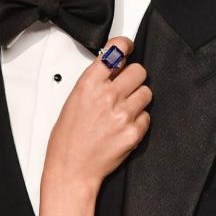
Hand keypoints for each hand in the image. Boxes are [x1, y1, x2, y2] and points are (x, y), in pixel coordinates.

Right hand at [43, 38, 150, 202]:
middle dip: (134, 78)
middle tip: (126, 87)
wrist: (71, 169)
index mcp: (89, 84)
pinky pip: (147, 117)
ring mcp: (123, 114)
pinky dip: (139, 121)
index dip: (125, 46)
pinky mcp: (134, 132)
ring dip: (138, 99)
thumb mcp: (73, 101)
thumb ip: (94, 82)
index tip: (128, 47)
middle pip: (139, 71)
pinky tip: (124, 126)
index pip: (116, 51)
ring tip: (124, 110)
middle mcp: (108, 96)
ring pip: (146, 92)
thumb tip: (111, 68)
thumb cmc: (67, 139)